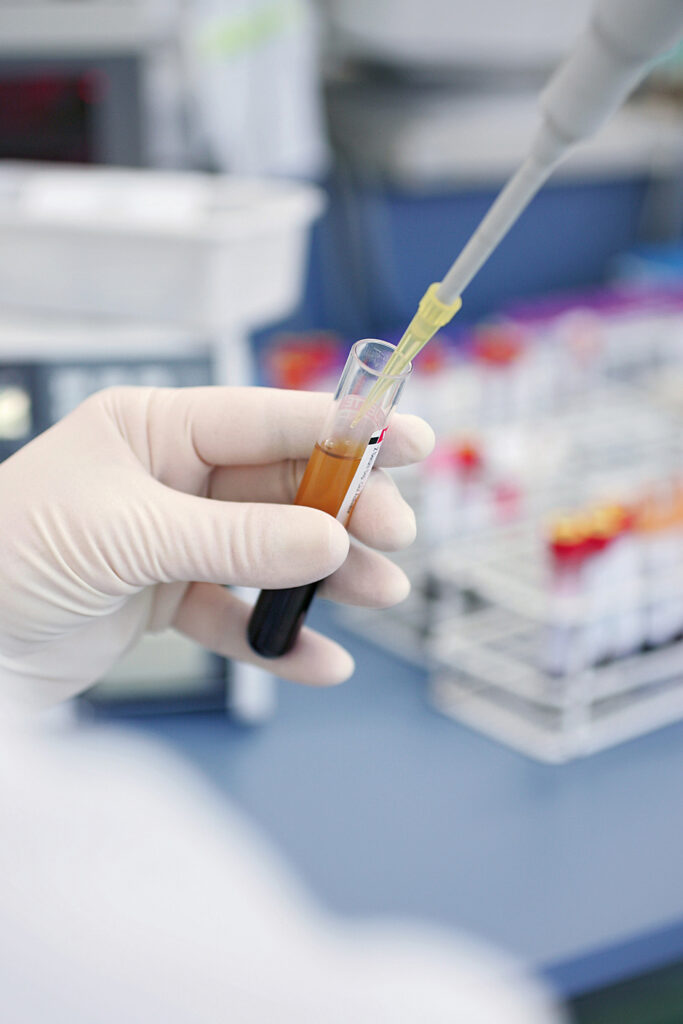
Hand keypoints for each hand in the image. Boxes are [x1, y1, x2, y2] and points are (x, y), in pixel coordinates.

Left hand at [0, 386, 432, 706]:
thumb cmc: (10, 555)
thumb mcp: (130, 535)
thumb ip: (237, 540)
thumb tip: (332, 544)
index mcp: (157, 429)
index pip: (267, 418)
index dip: (342, 427)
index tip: (407, 439)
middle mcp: (173, 478)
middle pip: (282, 487)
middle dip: (343, 512)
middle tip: (393, 538)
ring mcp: (174, 539)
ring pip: (271, 552)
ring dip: (326, 577)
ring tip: (380, 598)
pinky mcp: (168, 598)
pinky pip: (238, 615)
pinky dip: (278, 638)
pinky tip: (321, 660)